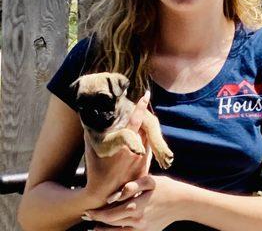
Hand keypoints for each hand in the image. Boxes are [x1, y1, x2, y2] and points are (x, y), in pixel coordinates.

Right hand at [83, 92, 151, 208]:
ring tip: (137, 128)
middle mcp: (136, 150)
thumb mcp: (91, 148)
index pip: (135, 120)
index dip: (140, 106)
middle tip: (140, 110)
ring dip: (143, 132)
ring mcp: (142, 160)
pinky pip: (148, 150)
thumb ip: (91, 131)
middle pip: (143, 128)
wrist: (103, 195)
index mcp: (124, 143)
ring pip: (146, 139)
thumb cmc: (95, 169)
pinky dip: (144, 144)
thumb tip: (85, 115)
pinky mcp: (145, 169)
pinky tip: (137, 145)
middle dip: (142, 119)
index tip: (147, 94)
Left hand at [85, 175, 181, 229]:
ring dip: (105, 230)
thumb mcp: (149, 180)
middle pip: (112, 224)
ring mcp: (143, 229)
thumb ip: (132, 186)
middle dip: (98, 221)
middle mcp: (138, 221)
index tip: (87, 211)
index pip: (110, 214)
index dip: (97, 214)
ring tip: (93, 227)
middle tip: (86, 216)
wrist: (182, 202)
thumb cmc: (165, 187)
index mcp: (136, 207)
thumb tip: (114, 194)